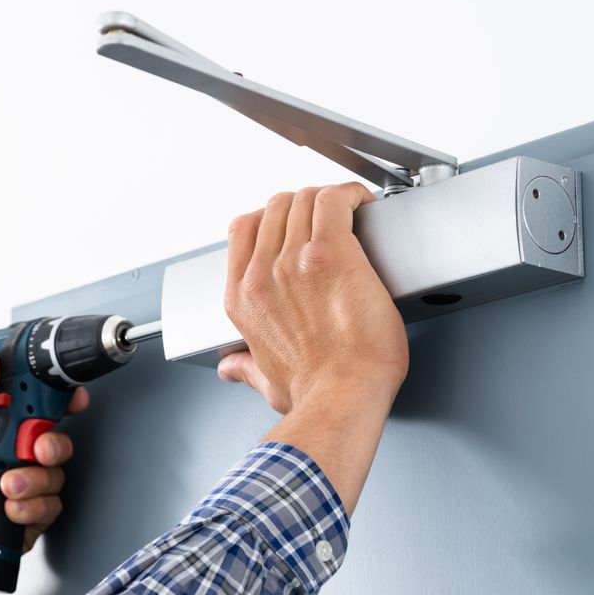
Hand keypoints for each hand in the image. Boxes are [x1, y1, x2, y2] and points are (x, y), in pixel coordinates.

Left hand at [0, 346, 88, 581]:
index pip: (34, 408)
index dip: (59, 401)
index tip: (71, 399)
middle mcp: (11, 456)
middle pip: (54, 442)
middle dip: (51, 446)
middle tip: (35, 451)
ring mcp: (23, 487)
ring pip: (54, 477)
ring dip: (32, 483)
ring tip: (4, 488)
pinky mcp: (28, 517)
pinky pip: (50, 508)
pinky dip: (30, 509)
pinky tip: (7, 510)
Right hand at [215, 183, 408, 517]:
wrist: (341, 399)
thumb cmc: (313, 393)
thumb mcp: (264, 380)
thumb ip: (244, 368)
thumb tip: (231, 369)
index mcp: (243, 298)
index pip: (242, 229)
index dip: (270, 218)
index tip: (292, 225)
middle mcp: (262, 274)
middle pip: (275, 208)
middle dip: (303, 206)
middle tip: (328, 217)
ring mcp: (293, 261)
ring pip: (304, 200)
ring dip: (328, 199)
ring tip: (349, 211)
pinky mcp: (331, 254)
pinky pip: (334, 201)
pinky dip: (351, 195)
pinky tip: (362, 205)